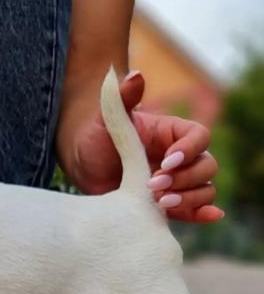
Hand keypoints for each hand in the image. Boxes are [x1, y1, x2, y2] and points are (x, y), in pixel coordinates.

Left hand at [61, 71, 222, 222]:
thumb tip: (134, 75)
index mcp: (172, 133)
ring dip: (190, 198)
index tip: (167, 161)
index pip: (198, 137)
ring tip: (160, 203)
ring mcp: (177, 182)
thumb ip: (122, 99)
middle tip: (154, 185)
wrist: (82, 165)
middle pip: (206, 166)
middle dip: (186, 178)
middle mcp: (180, 157)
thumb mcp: (107, 118)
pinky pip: (194, 210)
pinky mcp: (168, 203)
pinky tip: (211, 217)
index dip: (189, 149)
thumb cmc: (96, 136)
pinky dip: (203, 214)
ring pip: (204, 189)